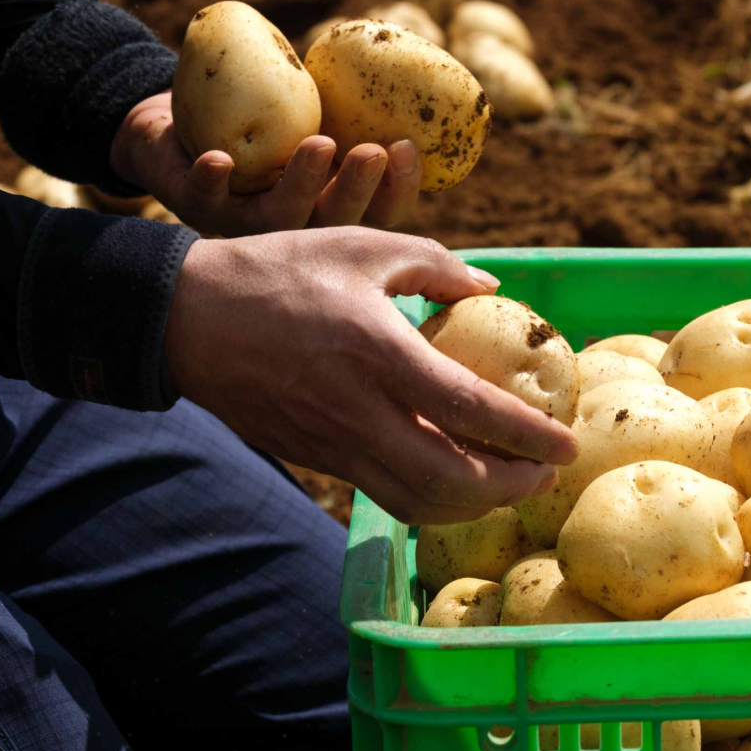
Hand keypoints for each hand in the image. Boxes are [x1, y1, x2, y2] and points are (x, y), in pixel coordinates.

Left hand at [110, 92, 422, 236]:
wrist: (178, 121)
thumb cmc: (259, 111)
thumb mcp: (309, 102)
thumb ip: (349, 99)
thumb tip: (405, 59)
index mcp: (329, 200)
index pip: (378, 209)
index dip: (399, 187)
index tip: (406, 146)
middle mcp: (294, 220)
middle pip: (335, 221)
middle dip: (358, 190)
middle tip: (373, 152)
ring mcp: (245, 217)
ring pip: (279, 217)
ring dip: (301, 184)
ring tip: (319, 143)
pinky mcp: (196, 201)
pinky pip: (205, 196)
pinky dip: (214, 179)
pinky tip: (222, 159)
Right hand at [165, 228, 578, 523]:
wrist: (184, 317)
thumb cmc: (277, 270)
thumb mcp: (360, 245)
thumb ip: (434, 265)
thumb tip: (490, 290)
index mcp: (377, 349)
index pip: (469, 409)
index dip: (527, 436)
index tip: (566, 445)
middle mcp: (358, 409)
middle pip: (450, 479)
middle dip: (509, 487)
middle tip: (542, 474)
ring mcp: (334, 443)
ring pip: (416, 501)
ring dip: (473, 505)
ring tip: (508, 483)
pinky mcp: (316, 459)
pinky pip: (385, 494)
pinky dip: (431, 498)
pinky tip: (454, 477)